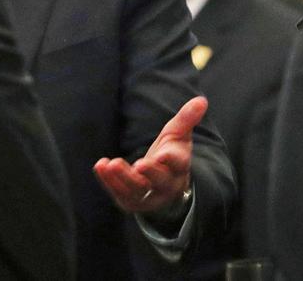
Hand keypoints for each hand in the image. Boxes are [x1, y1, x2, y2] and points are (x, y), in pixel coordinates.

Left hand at [93, 96, 205, 214]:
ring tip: (112, 164)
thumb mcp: (178, 135)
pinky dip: (109, 181)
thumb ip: (187, 118)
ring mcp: (149, 196)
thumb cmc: (171, 154)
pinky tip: (101, 166)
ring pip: (137, 190)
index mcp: (180, 166)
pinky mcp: (131, 201)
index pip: (178, 163)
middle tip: (139, 165)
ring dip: (123, 178)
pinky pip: (119, 193)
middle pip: (159, 180)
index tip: (163, 154)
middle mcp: (166, 185)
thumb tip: (202, 100)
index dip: (171, 159)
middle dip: (149, 173)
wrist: (164, 185)